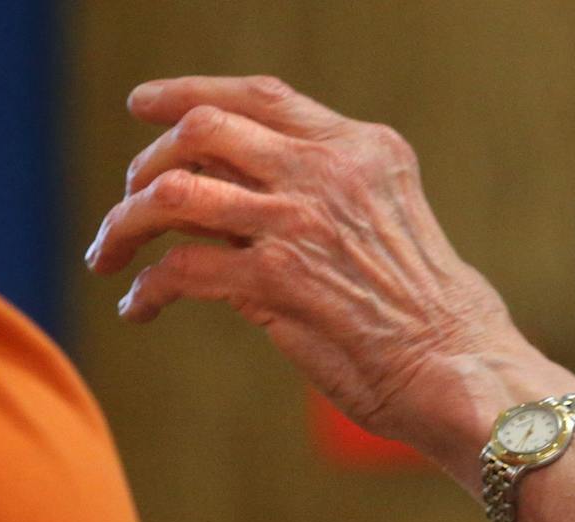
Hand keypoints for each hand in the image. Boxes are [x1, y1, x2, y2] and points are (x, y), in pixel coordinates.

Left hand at [85, 75, 570, 466]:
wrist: (465, 374)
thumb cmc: (446, 323)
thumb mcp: (399, 227)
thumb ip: (339, 203)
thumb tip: (264, 211)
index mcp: (363, 151)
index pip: (261, 98)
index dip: (191, 94)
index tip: (146, 107)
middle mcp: (327, 172)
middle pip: (203, 131)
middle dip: (147, 162)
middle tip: (128, 201)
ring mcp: (297, 223)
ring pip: (173, 193)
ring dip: (126, 222)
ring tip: (109, 254)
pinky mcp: (274, 283)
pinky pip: (181, 269)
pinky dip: (148, 289)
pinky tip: (141, 309)